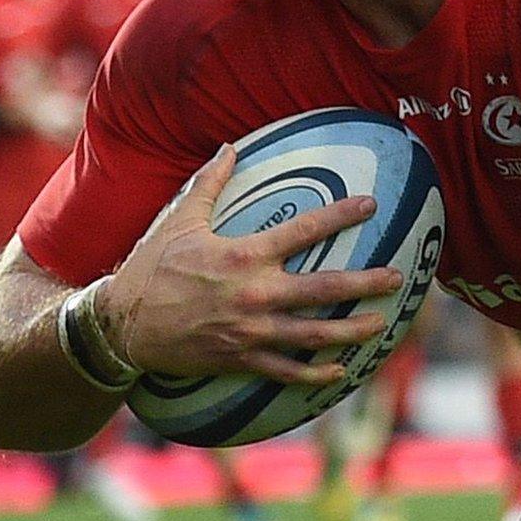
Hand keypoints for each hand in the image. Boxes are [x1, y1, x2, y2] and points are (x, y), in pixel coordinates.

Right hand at [93, 144, 403, 386]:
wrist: (124, 324)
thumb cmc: (152, 267)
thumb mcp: (180, 219)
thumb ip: (210, 183)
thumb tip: (230, 147)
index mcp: (244, 255)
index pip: (304, 230)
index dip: (341, 215)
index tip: (370, 204)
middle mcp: (254, 293)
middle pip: (324, 287)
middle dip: (365, 282)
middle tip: (396, 278)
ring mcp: (250, 330)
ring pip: (314, 333)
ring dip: (352, 330)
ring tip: (382, 324)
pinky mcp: (241, 358)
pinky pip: (287, 370)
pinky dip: (316, 373)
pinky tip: (340, 371)